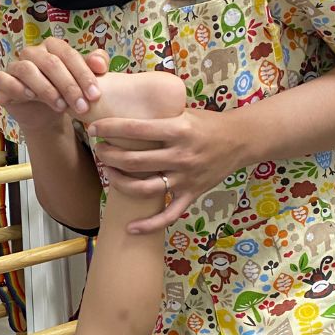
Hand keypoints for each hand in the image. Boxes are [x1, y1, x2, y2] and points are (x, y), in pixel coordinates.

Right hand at [0, 39, 108, 133]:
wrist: (47, 115)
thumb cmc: (65, 93)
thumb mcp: (82, 81)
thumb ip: (93, 67)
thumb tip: (100, 65)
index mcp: (51, 47)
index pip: (67, 54)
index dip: (82, 74)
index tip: (95, 95)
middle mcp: (32, 53)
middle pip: (50, 62)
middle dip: (68, 86)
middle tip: (82, 106)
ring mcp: (14, 66)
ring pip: (27, 70)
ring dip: (46, 89)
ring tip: (61, 106)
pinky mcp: (1, 81)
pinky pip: (5, 79)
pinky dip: (18, 88)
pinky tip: (32, 97)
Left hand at [88, 106, 245, 234]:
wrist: (241, 140)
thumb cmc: (207, 123)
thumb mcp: (183, 111)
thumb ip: (157, 114)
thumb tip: (123, 106)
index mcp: (178, 130)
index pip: (136, 130)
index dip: (110, 129)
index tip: (94, 128)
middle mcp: (181, 155)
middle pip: (134, 161)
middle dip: (109, 156)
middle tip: (99, 150)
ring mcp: (186, 178)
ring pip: (144, 188)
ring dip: (119, 183)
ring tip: (108, 173)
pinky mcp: (192, 194)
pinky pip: (169, 215)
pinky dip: (149, 225)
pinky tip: (131, 229)